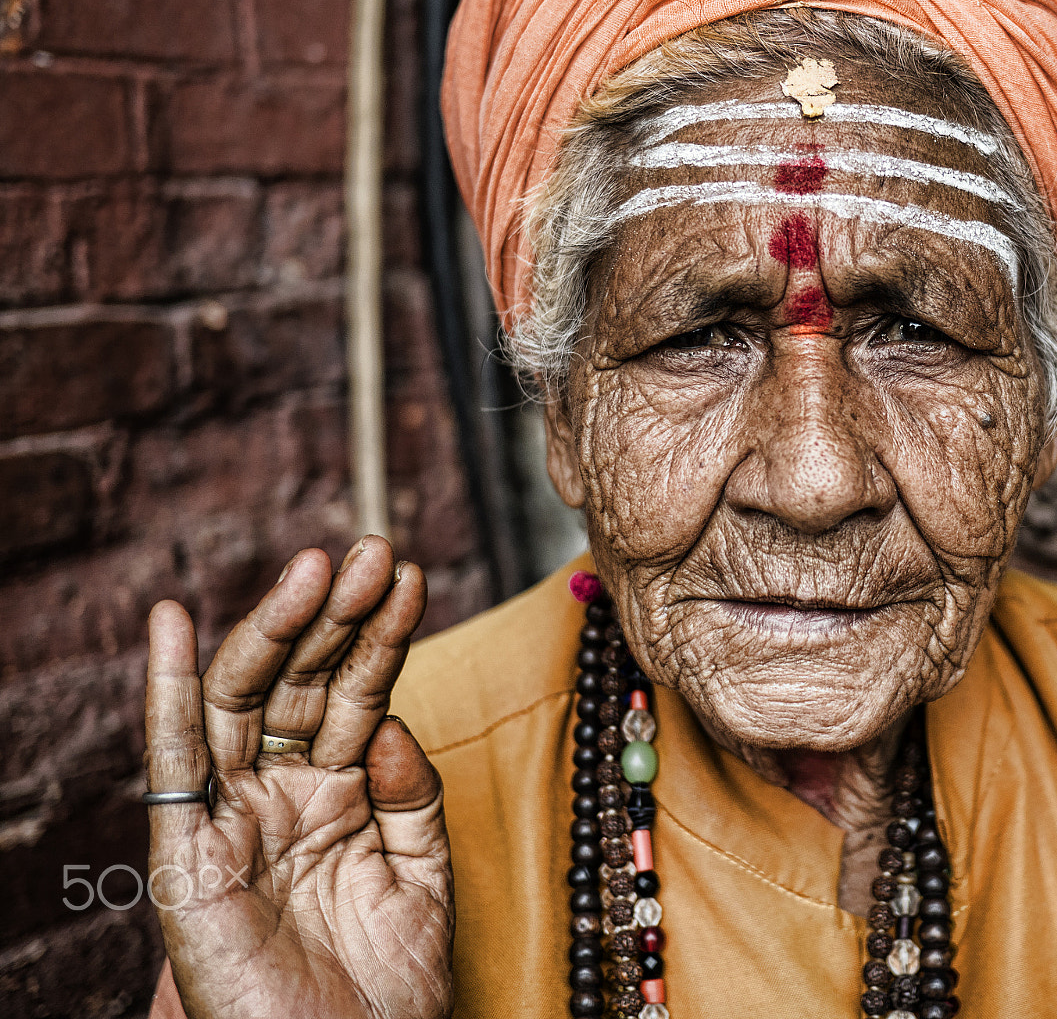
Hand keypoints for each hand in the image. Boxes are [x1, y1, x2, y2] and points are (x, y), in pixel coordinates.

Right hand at [144, 537, 452, 1018]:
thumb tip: (394, 723)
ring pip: (244, 702)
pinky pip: (174, 762)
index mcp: (340, 796)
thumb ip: (413, 797)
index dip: (381, 634)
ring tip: (317, 566)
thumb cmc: (385, 991)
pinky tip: (172, 622)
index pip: (360, 694)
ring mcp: (233, 819)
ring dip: (276, 629)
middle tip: (371, 549)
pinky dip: (167, 690)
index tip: (408, 575)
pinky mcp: (187, 856)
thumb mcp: (422, 879)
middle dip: (336, 614)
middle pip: (304, 682)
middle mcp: (282, 795)